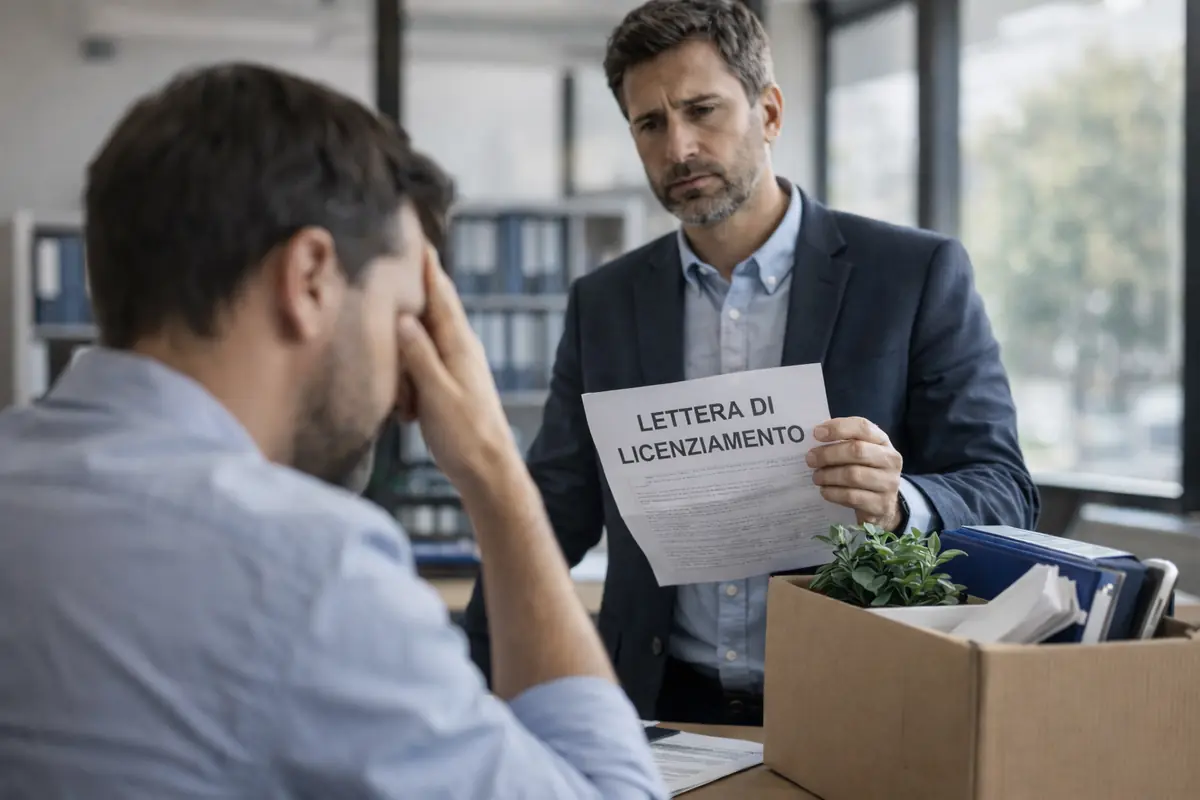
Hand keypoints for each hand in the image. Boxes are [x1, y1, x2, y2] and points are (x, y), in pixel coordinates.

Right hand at [394, 245, 517, 489]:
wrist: (489, 472)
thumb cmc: (464, 436)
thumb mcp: (435, 393)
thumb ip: (418, 354)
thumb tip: (402, 316)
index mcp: (458, 345)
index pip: (441, 295)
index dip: (427, 267)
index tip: (417, 238)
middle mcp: (462, 349)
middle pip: (435, 309)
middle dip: (418, 287)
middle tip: (401, 259)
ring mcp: (460, 367)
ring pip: (428, 337)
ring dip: (410, 335)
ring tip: (397, 319)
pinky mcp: (454, 386)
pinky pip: (427, 363)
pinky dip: (412, 366)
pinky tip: (406, 382)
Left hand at [807, 417, 903, 530]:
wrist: (884, 504)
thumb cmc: (865, 471)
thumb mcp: (861, 452)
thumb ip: (844, 441)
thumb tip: (816, 435)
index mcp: (883, 441)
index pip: (863, 427)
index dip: (838, 428)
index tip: (817, 433)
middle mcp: (890, 460)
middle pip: (857, 451)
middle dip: (828, 454)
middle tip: (810, 459)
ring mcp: (888, 483)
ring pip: (853, 475)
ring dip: (828, 475)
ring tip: (816, 477)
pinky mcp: (881, 505)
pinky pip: (851, 496)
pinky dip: (833, 493)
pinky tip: (825, 491)